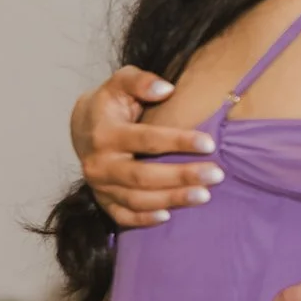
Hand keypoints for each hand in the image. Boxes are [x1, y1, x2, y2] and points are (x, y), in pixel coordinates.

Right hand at [73, 66, 221, 227]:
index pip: (146, 140)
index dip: (178, 142)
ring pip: (136, 199)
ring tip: (205, 195)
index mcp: (105, 134)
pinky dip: (143, 219)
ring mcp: (100, 185)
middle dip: (181, 176)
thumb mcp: (120, 82)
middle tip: (216, 175)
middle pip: (143, 175)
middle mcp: (100, 164)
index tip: (210, 143)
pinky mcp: (103, 200)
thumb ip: (140, 81)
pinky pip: (122, 216)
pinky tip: (169, 216)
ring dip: (171, 199)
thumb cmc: (112, 102)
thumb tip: (165, 89)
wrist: (84, 127)